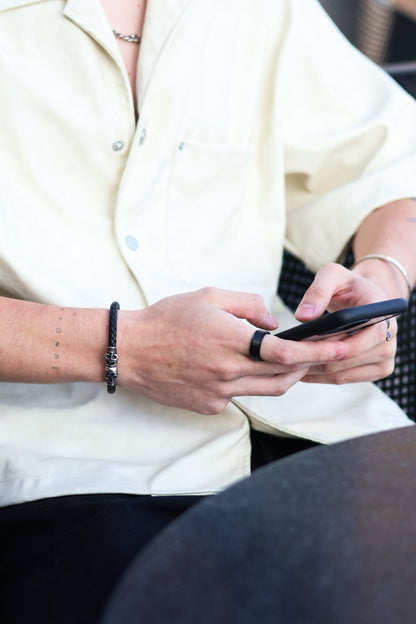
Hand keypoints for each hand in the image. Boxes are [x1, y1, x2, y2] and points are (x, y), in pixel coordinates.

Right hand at [117, 287, 348, 413]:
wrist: (129, 351)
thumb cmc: (166, 319)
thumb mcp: (208, 296)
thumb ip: (247, 305)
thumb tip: (272, 322)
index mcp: (230, 340)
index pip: (285, 353)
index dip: (316, 353)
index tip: (338, 348)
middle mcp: (227, 372)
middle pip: (283, 378)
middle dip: (306, 367)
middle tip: (316, 354)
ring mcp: (218, 393)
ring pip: (266, 391)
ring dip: (283, 378)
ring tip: (288, 362)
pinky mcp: (208, 406)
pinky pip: (240, 396)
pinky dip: (249, 383)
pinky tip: (237, 368)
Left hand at [294, 263, 397, 383]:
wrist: (365, 297)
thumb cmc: (349, 285)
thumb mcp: (332, 275)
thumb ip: (318, 290)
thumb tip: (303, 316)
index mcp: (383, 316)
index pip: (356, 342)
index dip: (327, 347)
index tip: (298, 346)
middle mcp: (390, 339)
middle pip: (346, 360)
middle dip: (314, 358)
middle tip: (284, 358)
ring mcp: (386, 358)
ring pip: (342, 373)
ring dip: (314, 370)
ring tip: (287, 364)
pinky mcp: (378, 369)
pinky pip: (344, 378)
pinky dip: (320, 376)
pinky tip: (300, 370)